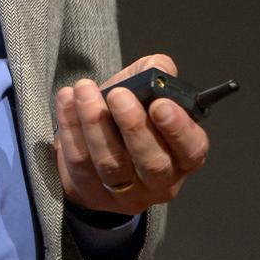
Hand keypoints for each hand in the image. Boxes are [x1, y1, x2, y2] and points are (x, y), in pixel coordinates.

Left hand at [55, 53, 209, 215]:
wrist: (90, 147)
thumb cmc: (122, 116)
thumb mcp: (141, 92)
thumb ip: (153, 74)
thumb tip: (160, 66)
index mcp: (182, 155)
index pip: (191, 149)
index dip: (178, 129)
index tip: (160, 104)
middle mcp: (161, 180)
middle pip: (152, 162)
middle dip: (134, 126)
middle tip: (118, 95)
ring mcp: (127, 193)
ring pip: (113, 164)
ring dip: (96, 124)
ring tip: (84, 90)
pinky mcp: (93, 193)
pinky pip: (81, 162)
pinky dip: (71, 128)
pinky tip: (67, 100)